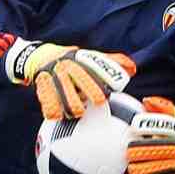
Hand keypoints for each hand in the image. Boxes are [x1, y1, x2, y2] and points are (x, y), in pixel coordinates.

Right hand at [8, 42, 135, 120]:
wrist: (41, 57)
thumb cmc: (73, 61)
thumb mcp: (91, 57)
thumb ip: (113, 62)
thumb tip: (133, 69)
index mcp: (81, 59)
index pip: (95, 66)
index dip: (105, 76)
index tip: (111, 88)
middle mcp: (68, 65)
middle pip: (81, 77)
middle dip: (90, 90)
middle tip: (98, 102)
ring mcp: (55, 75)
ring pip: (63, 91)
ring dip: (72, 103)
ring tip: (78, 112)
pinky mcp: (42, 86)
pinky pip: (47, 100)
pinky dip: (52, 109)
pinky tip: (58, 116)